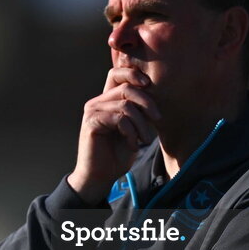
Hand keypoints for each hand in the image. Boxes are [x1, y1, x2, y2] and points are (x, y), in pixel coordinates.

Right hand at [68, 67, 160, 203]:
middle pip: (126, 88)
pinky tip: (132, 145)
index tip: (149, 84)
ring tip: (144, 140)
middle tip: (157, 119)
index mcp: (107, 100)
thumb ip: (140, 112)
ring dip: (141, 125)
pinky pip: (119, 119)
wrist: (101, 176)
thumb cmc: (118, 154)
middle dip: (147, 102)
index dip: (133, 73)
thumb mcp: (135, 129)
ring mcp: (92, 111)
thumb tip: (155, 97)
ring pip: (126, 105)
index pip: (116, 74)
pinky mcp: (91, 122)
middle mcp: (97, 102)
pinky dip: (131, 133)